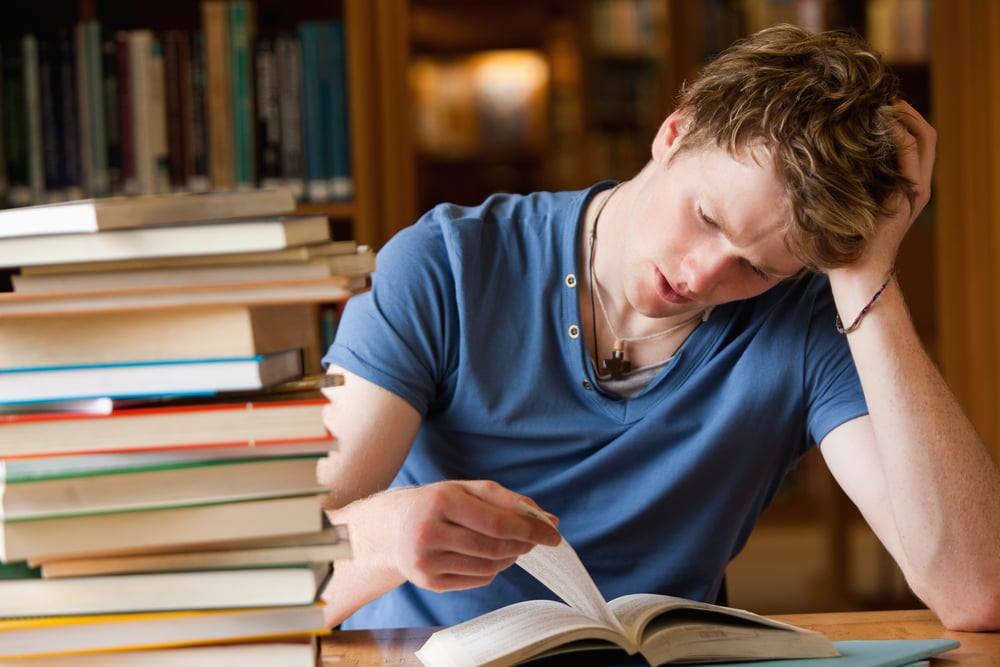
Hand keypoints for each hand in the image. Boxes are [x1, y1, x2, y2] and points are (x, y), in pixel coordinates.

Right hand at [334, 480, 560, 594]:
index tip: (554, 533)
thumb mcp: (467, 489)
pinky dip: (493, 570)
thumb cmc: (437, 503)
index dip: (530, 530)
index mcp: (442, 501)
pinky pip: (476, 580)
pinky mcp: (427, 582)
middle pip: (494, 547)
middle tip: (537, 540)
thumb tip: (549, 520)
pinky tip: (489, 557)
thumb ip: (508, 500)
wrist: (390, 528)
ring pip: (488, 566)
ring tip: (514, 547)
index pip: (497, 522)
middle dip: (524, 544)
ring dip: (511, 557)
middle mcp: (429, 531)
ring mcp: (426, 560)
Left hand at [857, 100, 936, 272]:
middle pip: (926, 133)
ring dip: (904, 116)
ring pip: (924, 138)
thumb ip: (851, 178)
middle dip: (906, 110)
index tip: (876, 103)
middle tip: (880, 96)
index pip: (916, 138)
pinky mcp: (908, 195)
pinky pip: (909, 153)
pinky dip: (897, 133)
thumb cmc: (842, 239)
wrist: (855, 271)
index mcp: (906, 184)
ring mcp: (917, 189)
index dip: (902, 116)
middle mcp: (918, 184)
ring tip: (879, 102)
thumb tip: (827, 152)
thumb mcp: (847, 200)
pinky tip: (877, 121)